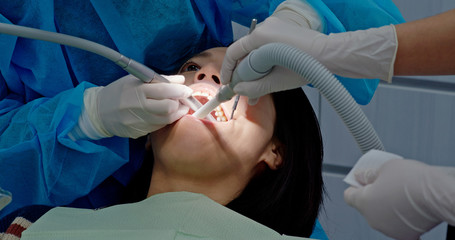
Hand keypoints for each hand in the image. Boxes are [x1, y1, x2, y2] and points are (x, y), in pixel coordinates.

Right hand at [75, 74, 191, 138]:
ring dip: (176, 113)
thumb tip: (180, 79)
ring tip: (177, 106)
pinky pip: (159, 126)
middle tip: (181, 99)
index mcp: (137, 90)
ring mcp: (139, 122)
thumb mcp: (135, 80)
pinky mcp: (139, 132)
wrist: (99, 112)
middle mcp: (139, 107)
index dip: (180, 91)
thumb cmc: (119, 92)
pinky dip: (165, 119)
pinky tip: (164, 114)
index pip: (165, 91)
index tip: (187, 90)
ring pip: (166, 119)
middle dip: (179, 103)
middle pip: (168, 108)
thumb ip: (160, 79)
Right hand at [221, 0, 397, 100]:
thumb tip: (238, 90)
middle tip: (242, 89)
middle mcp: (264, 27)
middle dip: (242, 71)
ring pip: (255, 49)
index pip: (234, 52)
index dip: (227, 70)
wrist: (329, 55)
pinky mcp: (283, 30)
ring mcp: (274, 26)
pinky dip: (262, 60)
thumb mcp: (276, 81)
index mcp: (259, 37)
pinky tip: (266, 74)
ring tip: (255, 86)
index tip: (227, 83)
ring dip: (252, 67)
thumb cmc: (304, 66)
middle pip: (244, 51)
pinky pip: (265, 45)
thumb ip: (253, 87)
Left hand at [344, 159, 454, 239]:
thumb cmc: (412, 181)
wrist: (438, 195)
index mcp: (363, 202)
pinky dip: (401, 217)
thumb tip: (361, 176)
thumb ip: (369, 175)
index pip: (349, 196)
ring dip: (387, 207)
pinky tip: (409, 206)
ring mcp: (389, 229)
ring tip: (401, 193)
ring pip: (381, 216)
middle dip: (373, 195)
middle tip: (385, 183)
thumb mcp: (385, 168)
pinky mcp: (405, 236)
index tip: (362, 180)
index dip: (355, 186)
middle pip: (366, 206)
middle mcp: (373, 220)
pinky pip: (397, 224)